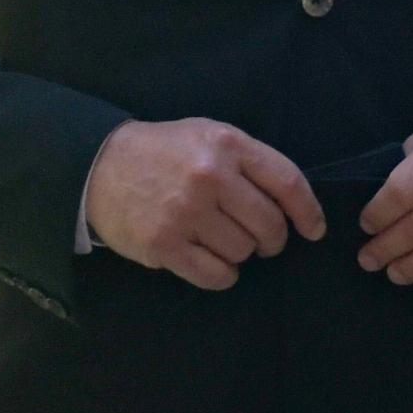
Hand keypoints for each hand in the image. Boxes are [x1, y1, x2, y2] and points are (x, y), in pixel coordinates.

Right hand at [84, 118, 324, 288]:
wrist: (99, 165)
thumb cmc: (165, 152)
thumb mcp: (208, 137)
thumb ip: (249, 162)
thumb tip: (293, 205)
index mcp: (226, 145)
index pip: (287, 182)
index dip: (308, 212)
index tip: (313, 230)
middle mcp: (209, 176)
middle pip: (269, 224)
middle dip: (273, 240)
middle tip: (263, 241)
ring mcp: (185, 212)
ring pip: (243, 251)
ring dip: (242, 254)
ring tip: (222, 241)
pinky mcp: (164, 244)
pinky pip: (216, 274)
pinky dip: (223, 275)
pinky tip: (212, 262)